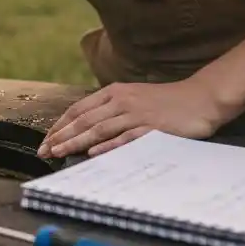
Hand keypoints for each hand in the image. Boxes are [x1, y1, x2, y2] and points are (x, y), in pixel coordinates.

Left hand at [36, 78, 227, 158]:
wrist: (200, 98)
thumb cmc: (167, 102)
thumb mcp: (134, 100)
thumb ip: (112, 112)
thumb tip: (88, 131)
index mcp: (114, 93)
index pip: (78, 109)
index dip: (60, 125)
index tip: (46, 140)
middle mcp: (121, 101)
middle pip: (84, 120)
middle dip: (61, 136)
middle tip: (44, 151)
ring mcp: (136, 113)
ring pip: (99, 128)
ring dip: (76, 141)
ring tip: (59, 152)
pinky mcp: (152, 127)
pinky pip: (125, 137)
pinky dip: (108, 145)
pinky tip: (94, 153)